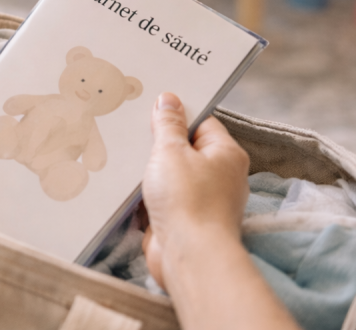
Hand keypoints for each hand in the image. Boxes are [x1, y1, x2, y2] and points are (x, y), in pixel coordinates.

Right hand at [141, 92, 249, 288]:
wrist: (189, 255)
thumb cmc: (188, 201)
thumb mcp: (171, 151)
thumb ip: (167, 124)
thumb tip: (169, 100)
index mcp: (226, 153)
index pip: (201, 122)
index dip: (176, 114)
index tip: (151, 110)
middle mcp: (220, 176)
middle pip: (185, 149)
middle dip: (159, 145)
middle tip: (135, 135)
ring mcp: (204, 199)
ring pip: (172, 175)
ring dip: (151, 172)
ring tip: (129, 161)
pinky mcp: (186, 220)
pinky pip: (165, 199)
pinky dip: (149, 195)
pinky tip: (131, 189)